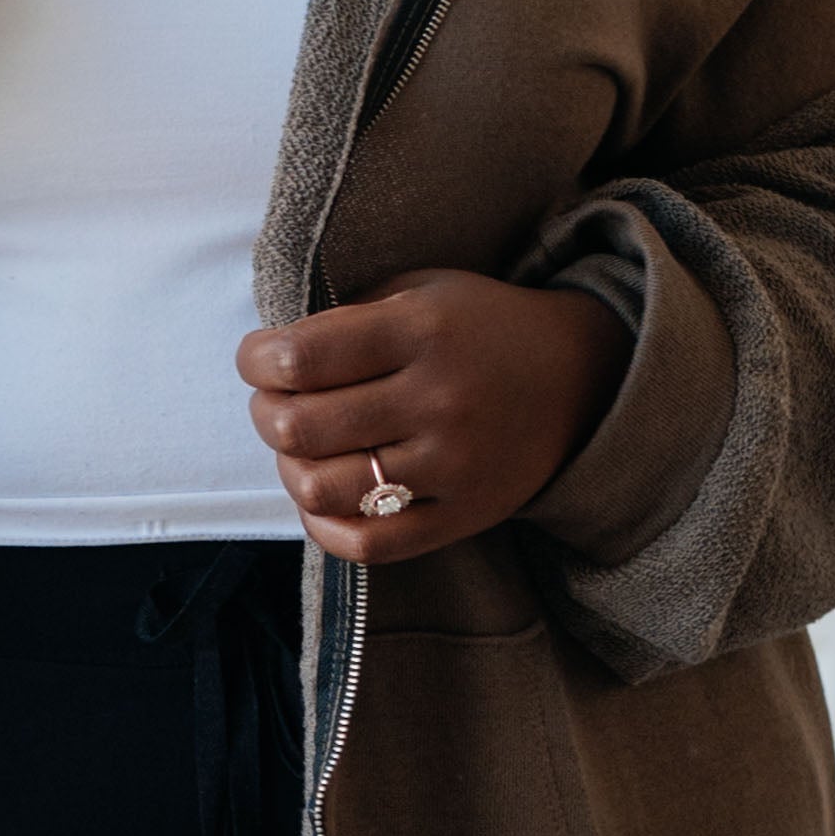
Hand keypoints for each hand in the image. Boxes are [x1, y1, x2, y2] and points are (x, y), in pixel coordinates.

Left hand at [236, 269, 629, 566]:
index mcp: (422, 331)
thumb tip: (268, 361)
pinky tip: (321, 497)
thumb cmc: (478, 328)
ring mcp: (452, 466)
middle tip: (273, 402)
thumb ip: (347, 318)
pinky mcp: (463, 516)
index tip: (257, 358)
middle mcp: (438, 400)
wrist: (578, 379)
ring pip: (321, 489)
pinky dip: (323, 525)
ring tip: (297, 448)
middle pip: (299, 427)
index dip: (255, 360)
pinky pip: (367, 544)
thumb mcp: (421, 290)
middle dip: (264, 413)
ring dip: (287, 468)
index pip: (300, 357)